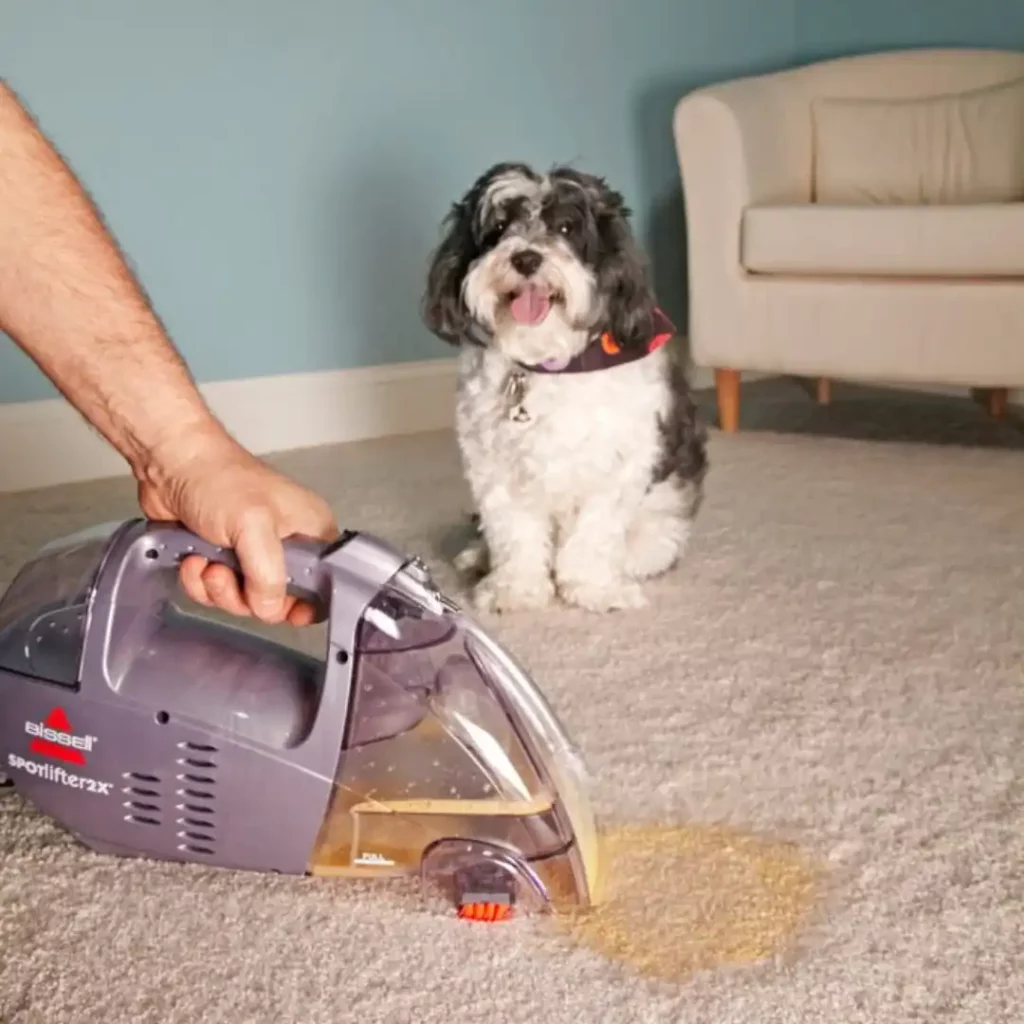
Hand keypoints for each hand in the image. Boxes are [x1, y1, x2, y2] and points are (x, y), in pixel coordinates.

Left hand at [137, 421, 338, 625]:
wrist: (170, 463)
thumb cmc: (220, 479)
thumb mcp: (254, 527)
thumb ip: (269, 576)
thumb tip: (270, 609)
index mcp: (311, 532)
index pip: (322, 584)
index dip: (302, 604)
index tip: (276, 606)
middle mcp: (286, 545)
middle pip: (277, 600)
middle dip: (244, 594)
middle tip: (226, 571)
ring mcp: (252, 554)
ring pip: (243, 600)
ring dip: (216, 587)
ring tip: (204, 560)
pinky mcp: (222, 559)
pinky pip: (216, 591)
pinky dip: (199, 581)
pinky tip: (192, 558)